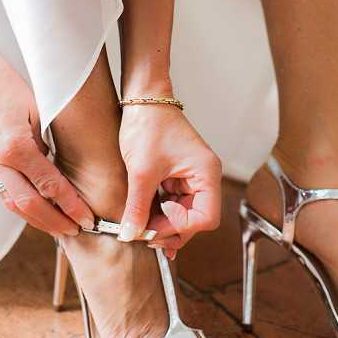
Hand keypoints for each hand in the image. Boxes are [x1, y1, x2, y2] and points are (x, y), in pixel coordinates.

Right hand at [0, 45, 94, 235]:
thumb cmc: (6, 82)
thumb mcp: (37, 109)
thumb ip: (47, 142)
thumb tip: (58, 169)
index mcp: (16, 146)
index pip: (49, 186)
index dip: (70, 205)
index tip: (88, 218)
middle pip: (29, 205)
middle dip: (55, 222)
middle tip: (77, 231)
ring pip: (13, 204)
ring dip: (38, 219)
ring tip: (61, 227)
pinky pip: (5, 191)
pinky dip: (23, 205)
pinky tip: (39, 210)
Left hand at [118, 103, 221, 256]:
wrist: (142, 101)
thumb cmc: (149, 125)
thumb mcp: (141, 172)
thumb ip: (137, 207)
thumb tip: (131, 235)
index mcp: (206, 173)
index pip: (205, 218)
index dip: (180, 227)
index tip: (153, 226)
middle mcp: (204, 177)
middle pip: (197, 220)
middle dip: (171, 231)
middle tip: (144, 236)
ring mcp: (191, 178)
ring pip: (184, 215)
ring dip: (164, 225)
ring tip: (142, 231)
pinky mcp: (178, 177)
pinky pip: (174, 204)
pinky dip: (160, 215)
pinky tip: (146, 224)